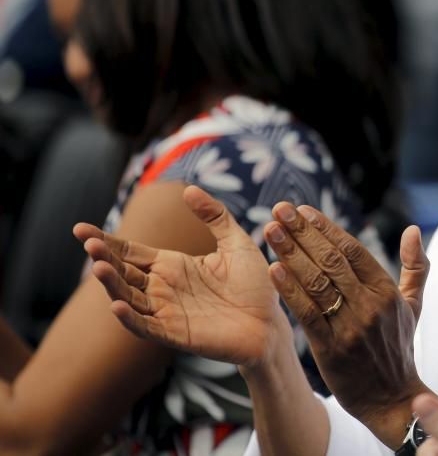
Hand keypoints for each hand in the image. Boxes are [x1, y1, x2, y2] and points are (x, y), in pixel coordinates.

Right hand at [74, 186, 283, 366]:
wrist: (271, 323)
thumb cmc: (255, 285)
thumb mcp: (237, 243)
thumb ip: (215, 216)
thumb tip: (189, 189)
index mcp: (173, 265)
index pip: (131, 251)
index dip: (106, 241)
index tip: (80, 229)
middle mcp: (164, 288)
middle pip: (123, 272)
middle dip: (104, 259)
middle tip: (89, 243)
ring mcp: (167, 312)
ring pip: (128, 298)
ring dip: (112, 285)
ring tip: (99, 267)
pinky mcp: (176, 334)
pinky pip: (146, 327)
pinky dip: (130, 318)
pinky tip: (117, 305)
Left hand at [262, 203, 430, 439]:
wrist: (392, 399)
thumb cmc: (399, 348)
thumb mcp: (413, 306)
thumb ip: (416, 266)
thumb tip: (413, 230)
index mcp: (387, 291)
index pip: (353, 250)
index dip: (326, 228)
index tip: (304, 211)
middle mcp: (370, 305)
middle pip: (331, 260)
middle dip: (303, 232)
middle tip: (280, 209)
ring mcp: (351, 327)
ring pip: (316, 282)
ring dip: (290, 253)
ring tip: (271, 231)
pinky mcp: (331, 349)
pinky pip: (307, 314)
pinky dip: (290, 290)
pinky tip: (273, 270)